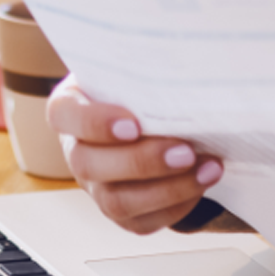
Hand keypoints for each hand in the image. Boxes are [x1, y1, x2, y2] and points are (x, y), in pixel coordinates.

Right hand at [46, 75, 223, 233]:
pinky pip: (141, 221)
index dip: (95, 123)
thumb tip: (193, 54)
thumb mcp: (141, 66)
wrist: (159, 112)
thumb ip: (152, 63)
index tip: (133, 124)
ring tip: (207, 168)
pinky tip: (204, 181)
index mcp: (72, 108)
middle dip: (142, 161)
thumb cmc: (145, 84)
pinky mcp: (122, 212)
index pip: (66, 115)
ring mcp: (97, 186)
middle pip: (90, 165)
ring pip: (116, 201)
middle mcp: (78, 151)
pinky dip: (177, 205)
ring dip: (167, 189)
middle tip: (185, 151)